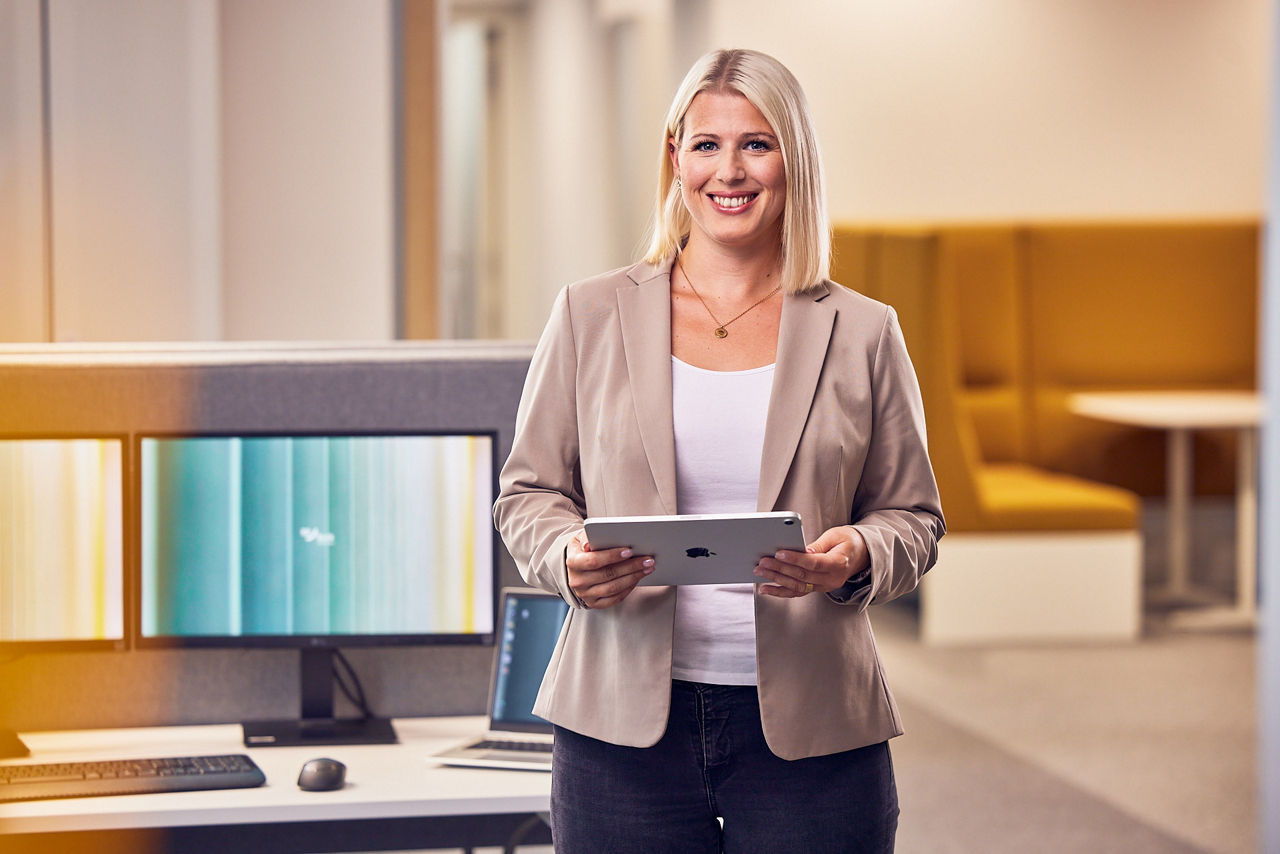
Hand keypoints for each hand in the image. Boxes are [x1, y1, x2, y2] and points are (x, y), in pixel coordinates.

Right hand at [566, 533, 654, 608]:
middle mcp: (577, 581)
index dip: (612, 556)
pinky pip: (615, 598)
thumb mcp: (581, 538)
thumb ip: (587, 537)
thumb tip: (589, 544)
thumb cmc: (583, 549)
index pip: (593, 561)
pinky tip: (638, 578)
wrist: (577, 566)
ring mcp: (586, 595)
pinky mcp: (594, 603)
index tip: (629, 551)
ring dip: (634, 577)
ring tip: (647, 568)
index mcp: (573, 563)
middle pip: (608, 574)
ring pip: (614, 588)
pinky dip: (629, 588)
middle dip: (630, 566)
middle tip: (647, 559)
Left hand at [754, 525, 868, 598]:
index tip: (778, 553)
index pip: (813, 563)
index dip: (795, 559)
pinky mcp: (817, 589)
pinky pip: (797, 592)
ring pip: (797, 587)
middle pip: (802, 576)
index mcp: (838, 563)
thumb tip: (804, 550)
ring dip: (776, 580)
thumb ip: (819, 544)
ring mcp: (824, 587)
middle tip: (762, 562)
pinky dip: (780, 591)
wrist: (861, 555)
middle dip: (779, 569)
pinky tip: (766, 588)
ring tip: (760, 572)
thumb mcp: (837, 535)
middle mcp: (831, 579)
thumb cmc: (848, 541)